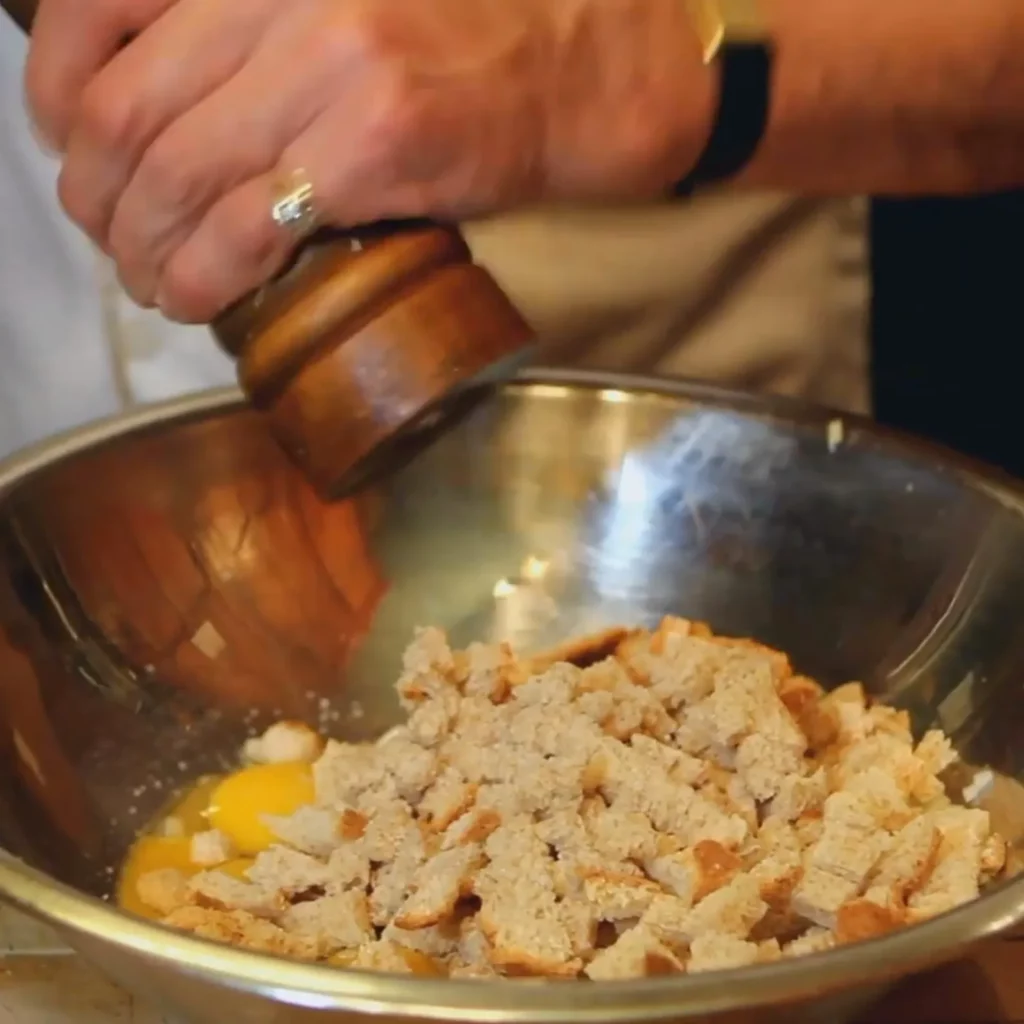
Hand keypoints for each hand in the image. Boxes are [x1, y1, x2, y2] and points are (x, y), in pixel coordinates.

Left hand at [26, 0, 708, 322]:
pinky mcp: (371, 151)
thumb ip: (248, 20)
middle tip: (114, 234)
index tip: (71, 144)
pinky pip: (244, 230)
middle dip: (100, 197)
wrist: (585, 60)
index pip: (95, 6)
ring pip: (173, 179)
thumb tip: (163, 95)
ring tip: (150, 278)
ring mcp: (326, 71)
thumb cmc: (467, 25)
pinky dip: (199, 275)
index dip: (58, 90)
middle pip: (124, 112)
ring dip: (142, 247)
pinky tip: (192, 296)